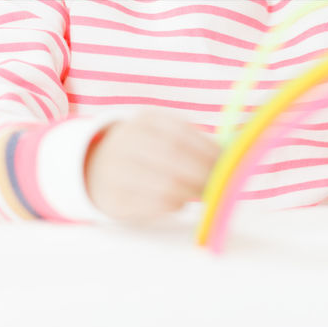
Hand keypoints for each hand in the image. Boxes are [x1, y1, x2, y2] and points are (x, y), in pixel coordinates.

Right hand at [84, 109, 221, 220]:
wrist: (96, 168)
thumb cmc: (145, 152)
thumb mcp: (162, 136)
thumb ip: (193, 144)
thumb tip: (231, 158)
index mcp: (144, 121)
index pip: (181, 132)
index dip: (208, 150)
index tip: (227, 163)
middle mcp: (127, 141)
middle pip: (173, 156)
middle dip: (203, 173)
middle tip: (221, 185)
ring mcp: (117, 170)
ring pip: (164, 184)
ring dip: (191, 192)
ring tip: (203, 194)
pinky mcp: (115, 199)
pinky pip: (153, 206)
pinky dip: (174, 205)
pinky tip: (180, 202)